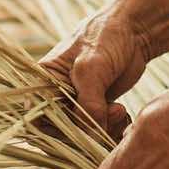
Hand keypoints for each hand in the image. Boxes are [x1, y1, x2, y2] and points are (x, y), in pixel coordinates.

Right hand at [39, 0, 155, 141]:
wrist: (133, 32)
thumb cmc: (105, 39)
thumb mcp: (92, 68)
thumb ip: (88, 103)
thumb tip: (89, 135)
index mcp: (42, 82)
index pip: (35, 119)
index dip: (54, 129)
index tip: (80, 124)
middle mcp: (55, 97)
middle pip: (58, 133)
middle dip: (84, 131)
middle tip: (108, 115)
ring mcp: (75, 105)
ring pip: (80, 136)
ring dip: (101, 131)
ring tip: (119, 110)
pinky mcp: (94, 111)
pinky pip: (97, 133)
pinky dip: (111, 129)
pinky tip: (122, 112)